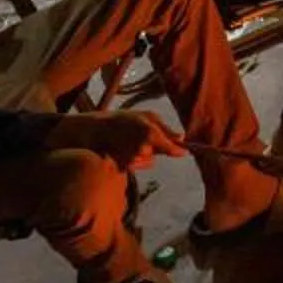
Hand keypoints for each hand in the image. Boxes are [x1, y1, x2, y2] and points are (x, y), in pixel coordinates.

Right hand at [51, 108, 184, 168]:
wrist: (95, 129)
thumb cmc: (123, 118)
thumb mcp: (147, 116)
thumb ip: (165, 128)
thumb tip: (181, 138)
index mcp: (151, 134)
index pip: (172, 149)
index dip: (180, 151)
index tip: (186, 152)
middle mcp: (143, 149)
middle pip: (158, 154)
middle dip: (155, 147)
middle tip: (140, 135)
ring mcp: (133, 159)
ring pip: (149, 161)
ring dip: (144, 154)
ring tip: (129, 141)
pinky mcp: (125, 166)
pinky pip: (138, 165)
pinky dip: (134, 159)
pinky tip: (123, 149)